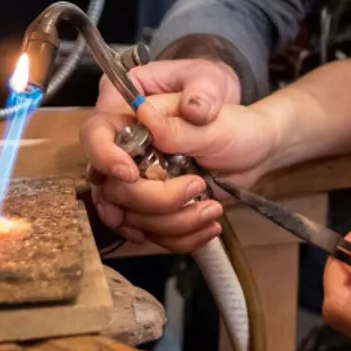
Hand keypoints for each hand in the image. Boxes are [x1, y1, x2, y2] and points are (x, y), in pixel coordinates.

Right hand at [81, 58, 242, 252]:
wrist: (254, 153)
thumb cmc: (235, 125)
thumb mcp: (213, 120)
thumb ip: (178, 123)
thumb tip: (145, 114)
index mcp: (134, 116)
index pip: (95, 133)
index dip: (104, 156)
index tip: (131, 173)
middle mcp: (129, 153)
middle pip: (112, 187)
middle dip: (156, 198)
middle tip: (196, 186)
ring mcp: (139, 184)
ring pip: (132, 217)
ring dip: (175, 222)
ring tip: (213, 209)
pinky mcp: (153, 209)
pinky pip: (153, 233)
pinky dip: (181, 236)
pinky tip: (208, 226)